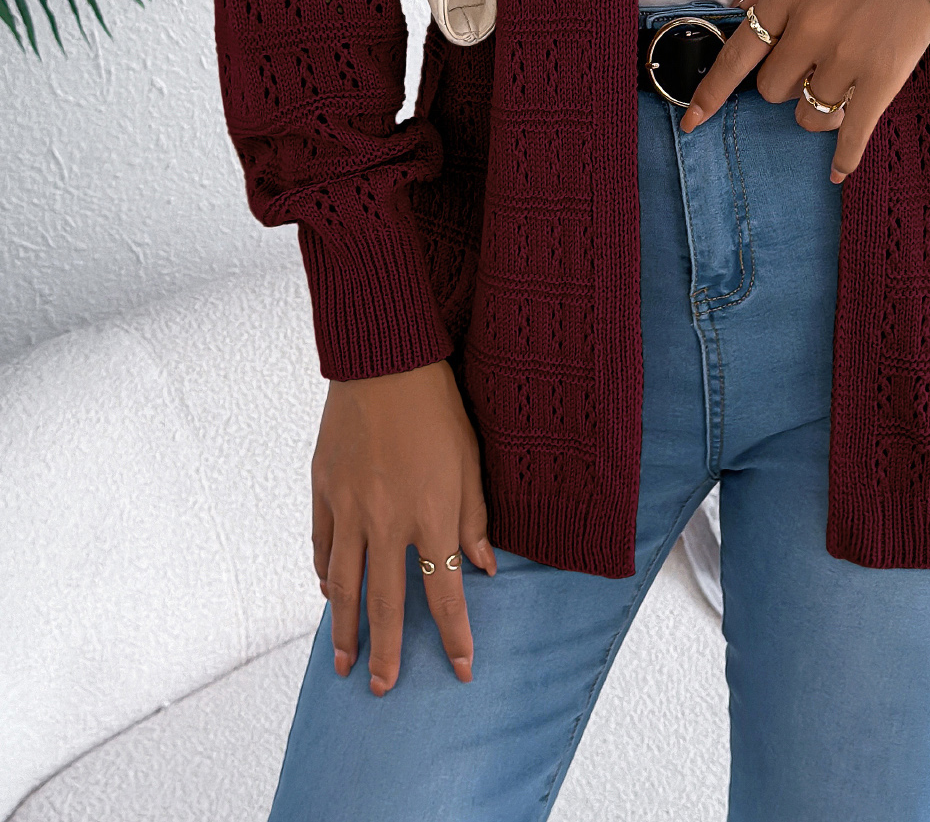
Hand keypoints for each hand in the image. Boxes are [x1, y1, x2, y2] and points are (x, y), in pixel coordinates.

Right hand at [311, 359, 495, 694]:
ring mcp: (348, 509)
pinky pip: (321, 547)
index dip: (454, 636)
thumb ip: (475, 518)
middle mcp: (386, 522)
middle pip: (386, 605)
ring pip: (342, 586)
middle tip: (383, 689)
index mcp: (431, 515)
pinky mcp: (323, 491)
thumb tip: (485, 569)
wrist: (383, 362)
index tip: (460, 671)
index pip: (444, 594)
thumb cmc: (437, 407)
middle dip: (386, 653)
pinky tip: (328, 594)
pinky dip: (324, 575)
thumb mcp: (470, 460)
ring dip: (344, 629)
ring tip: (345, 664)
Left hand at [680, 0, 929, 182]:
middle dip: (782, 83)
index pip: (736, 58)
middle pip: (772, 89)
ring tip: (833, 89)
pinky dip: (845, 156)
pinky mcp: (883, 75)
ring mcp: (846, 56)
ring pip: (809, 113)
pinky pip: (854, 130)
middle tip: (806, 65)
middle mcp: (809, 30)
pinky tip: (838, 170)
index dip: (711, 94)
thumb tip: (742, 7)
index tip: (692, 121)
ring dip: (815, 108)